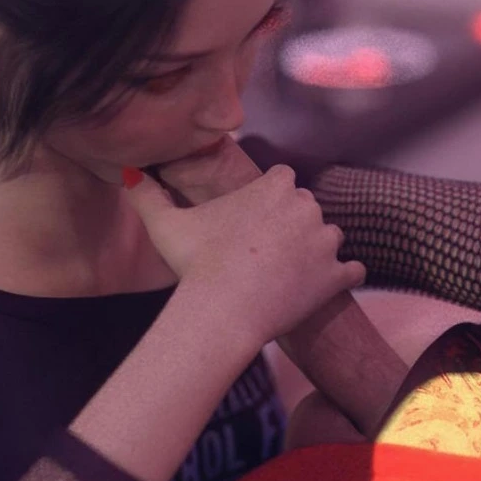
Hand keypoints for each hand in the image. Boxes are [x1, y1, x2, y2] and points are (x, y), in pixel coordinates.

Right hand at [122, 163, 366, 346]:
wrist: (223, 308)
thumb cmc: (195, 263)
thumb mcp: (165, 224)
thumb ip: (148, 194)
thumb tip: (128, 172)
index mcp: (275, 187)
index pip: (284, 178)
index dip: (272, 196)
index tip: (258, 217)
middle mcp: (307, 207)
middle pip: (307, 208)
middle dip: (294, 224)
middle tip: (269, 250)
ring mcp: (326, 242)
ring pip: (331, 237)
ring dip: (318, 250)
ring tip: (292, 271)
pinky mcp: (337, 275)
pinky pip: (353, 271)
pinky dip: (343, 277)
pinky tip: (326, 285)